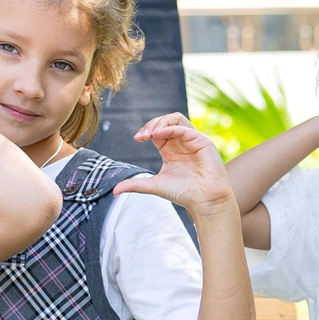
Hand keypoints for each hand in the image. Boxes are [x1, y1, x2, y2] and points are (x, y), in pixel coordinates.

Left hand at [115, 114, 235, 212]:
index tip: (137, 138)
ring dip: (161, 122)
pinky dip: (170, 129)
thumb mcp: (154, 185)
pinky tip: (159, 135)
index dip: (146, 130)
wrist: (204, 201)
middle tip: (142, 136)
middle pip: (165, 121)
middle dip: (151, 124)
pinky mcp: (202, 141)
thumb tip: (114, 191)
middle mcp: (182, 142)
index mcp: (171, 150)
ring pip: (176, 118)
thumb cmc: (183, 194)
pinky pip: (184, 128)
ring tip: (151, 133)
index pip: (157, 131)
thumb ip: (135, 184)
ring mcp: (193, 140)